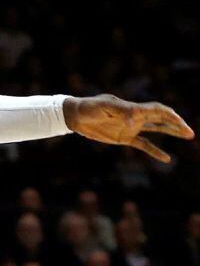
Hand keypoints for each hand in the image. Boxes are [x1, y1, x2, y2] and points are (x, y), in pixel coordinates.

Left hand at [64, 95, 193, 163]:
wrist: (77, 116)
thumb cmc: (90, 108)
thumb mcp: (103, 107)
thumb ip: (120, 111)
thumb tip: (134, 122)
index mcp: (133, 108)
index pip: (157, 110)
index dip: (170, 115)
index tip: (179, 122)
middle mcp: (136, 117)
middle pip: (162, 119)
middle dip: (177, 124)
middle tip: (190, 132)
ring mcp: (132, 128)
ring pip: (157, 130)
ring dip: (172, 132)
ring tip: (188, 136)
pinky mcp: (124, 139)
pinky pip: (144, 145)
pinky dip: (155, 151)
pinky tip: (167, 158)